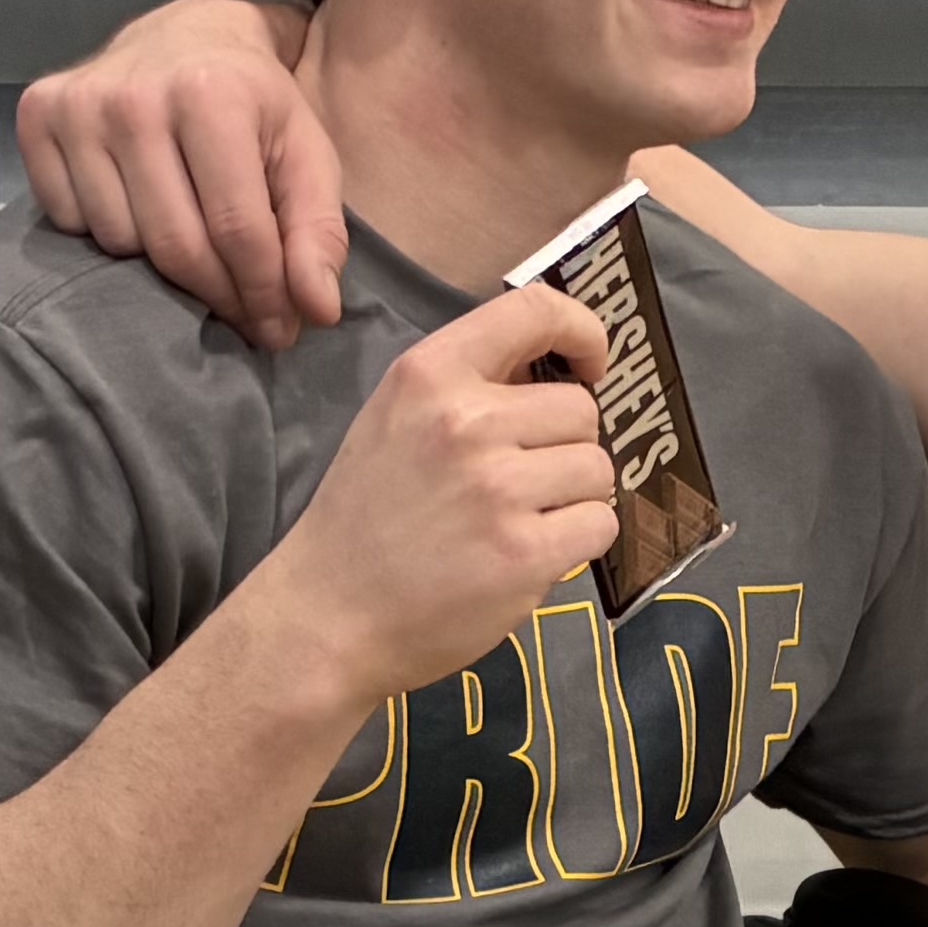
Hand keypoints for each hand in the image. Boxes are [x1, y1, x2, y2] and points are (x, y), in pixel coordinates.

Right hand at [17, 0, 346, 347]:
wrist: (188, 34)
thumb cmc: (255, 104)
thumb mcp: (307, 156)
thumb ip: (318, 232)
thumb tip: (317, 311)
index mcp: (210, 96)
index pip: (237, 231)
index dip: (262, 295)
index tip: (280, 329)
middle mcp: (134, 98)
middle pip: (175, 247)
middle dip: (219, 296)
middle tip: (245, 313)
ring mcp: (77, 106)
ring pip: (118, 243)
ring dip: (161, 268)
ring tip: (195, 249)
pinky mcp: (36, 115)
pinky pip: (68, 220)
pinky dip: (107, 235)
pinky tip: (138, 210)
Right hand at [249, 285, 617, 718]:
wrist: (327, 616)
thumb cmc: (365, 520)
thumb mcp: (395, 421)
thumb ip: (466, 389)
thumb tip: (558, 378)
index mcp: (431, 374)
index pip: (533, 310)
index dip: (583, 332)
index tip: (591, 366)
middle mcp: (466, 421)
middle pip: (580, 410)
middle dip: (567, 446)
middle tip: (524, 484)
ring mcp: (498, 488)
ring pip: (598, 469)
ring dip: (577, 498)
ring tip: (525, 522)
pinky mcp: (525, 553)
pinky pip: (600, 525)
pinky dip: (580, 542)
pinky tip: (533, 554)